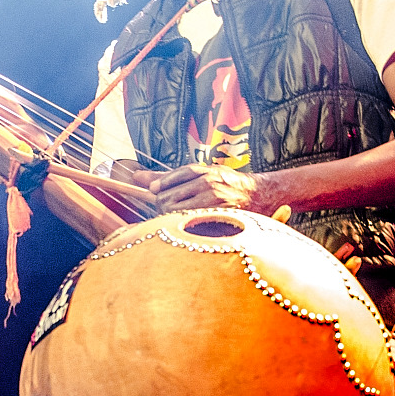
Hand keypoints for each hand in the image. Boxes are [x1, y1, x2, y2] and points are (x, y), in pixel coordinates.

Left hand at [150, 163, 270, 213]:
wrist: (257, 197)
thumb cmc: (225, 185)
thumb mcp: (201, 174)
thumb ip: (168, 177)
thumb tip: (136, 177)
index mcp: (205, 172)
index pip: (174, 177)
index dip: (160, 184)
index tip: (152, 189)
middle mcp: (209, 185)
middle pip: (168, 196)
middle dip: (162, 202)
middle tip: (168, 205)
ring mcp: (212, 203)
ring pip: (173, 211)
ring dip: (168, 215)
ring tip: (178, 214)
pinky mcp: (214, 218)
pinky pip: (185, 222)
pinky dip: (180, 223)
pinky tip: (186, 222)